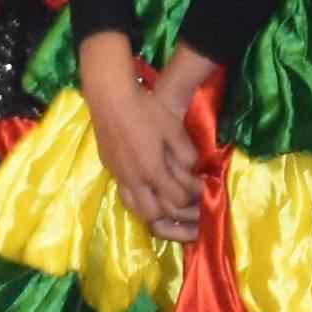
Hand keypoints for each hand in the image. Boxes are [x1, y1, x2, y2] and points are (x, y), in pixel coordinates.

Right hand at [117, 67, 221, 234]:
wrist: (110, 97)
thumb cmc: (146, 109)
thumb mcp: (174, 129)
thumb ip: (186, 153)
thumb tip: (194, 170)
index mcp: (153, 171)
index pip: (177, 199)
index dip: (193, 197)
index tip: (203, 189)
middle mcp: (134, 180)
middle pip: (153, 214)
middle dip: (170, 212)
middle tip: (183, 199)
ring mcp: (118, 176)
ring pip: (134, 208)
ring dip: (151, 209)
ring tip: (163, 200)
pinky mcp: (108, 168)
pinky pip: (124, 195)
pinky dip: (137, 198)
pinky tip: (145, 186)